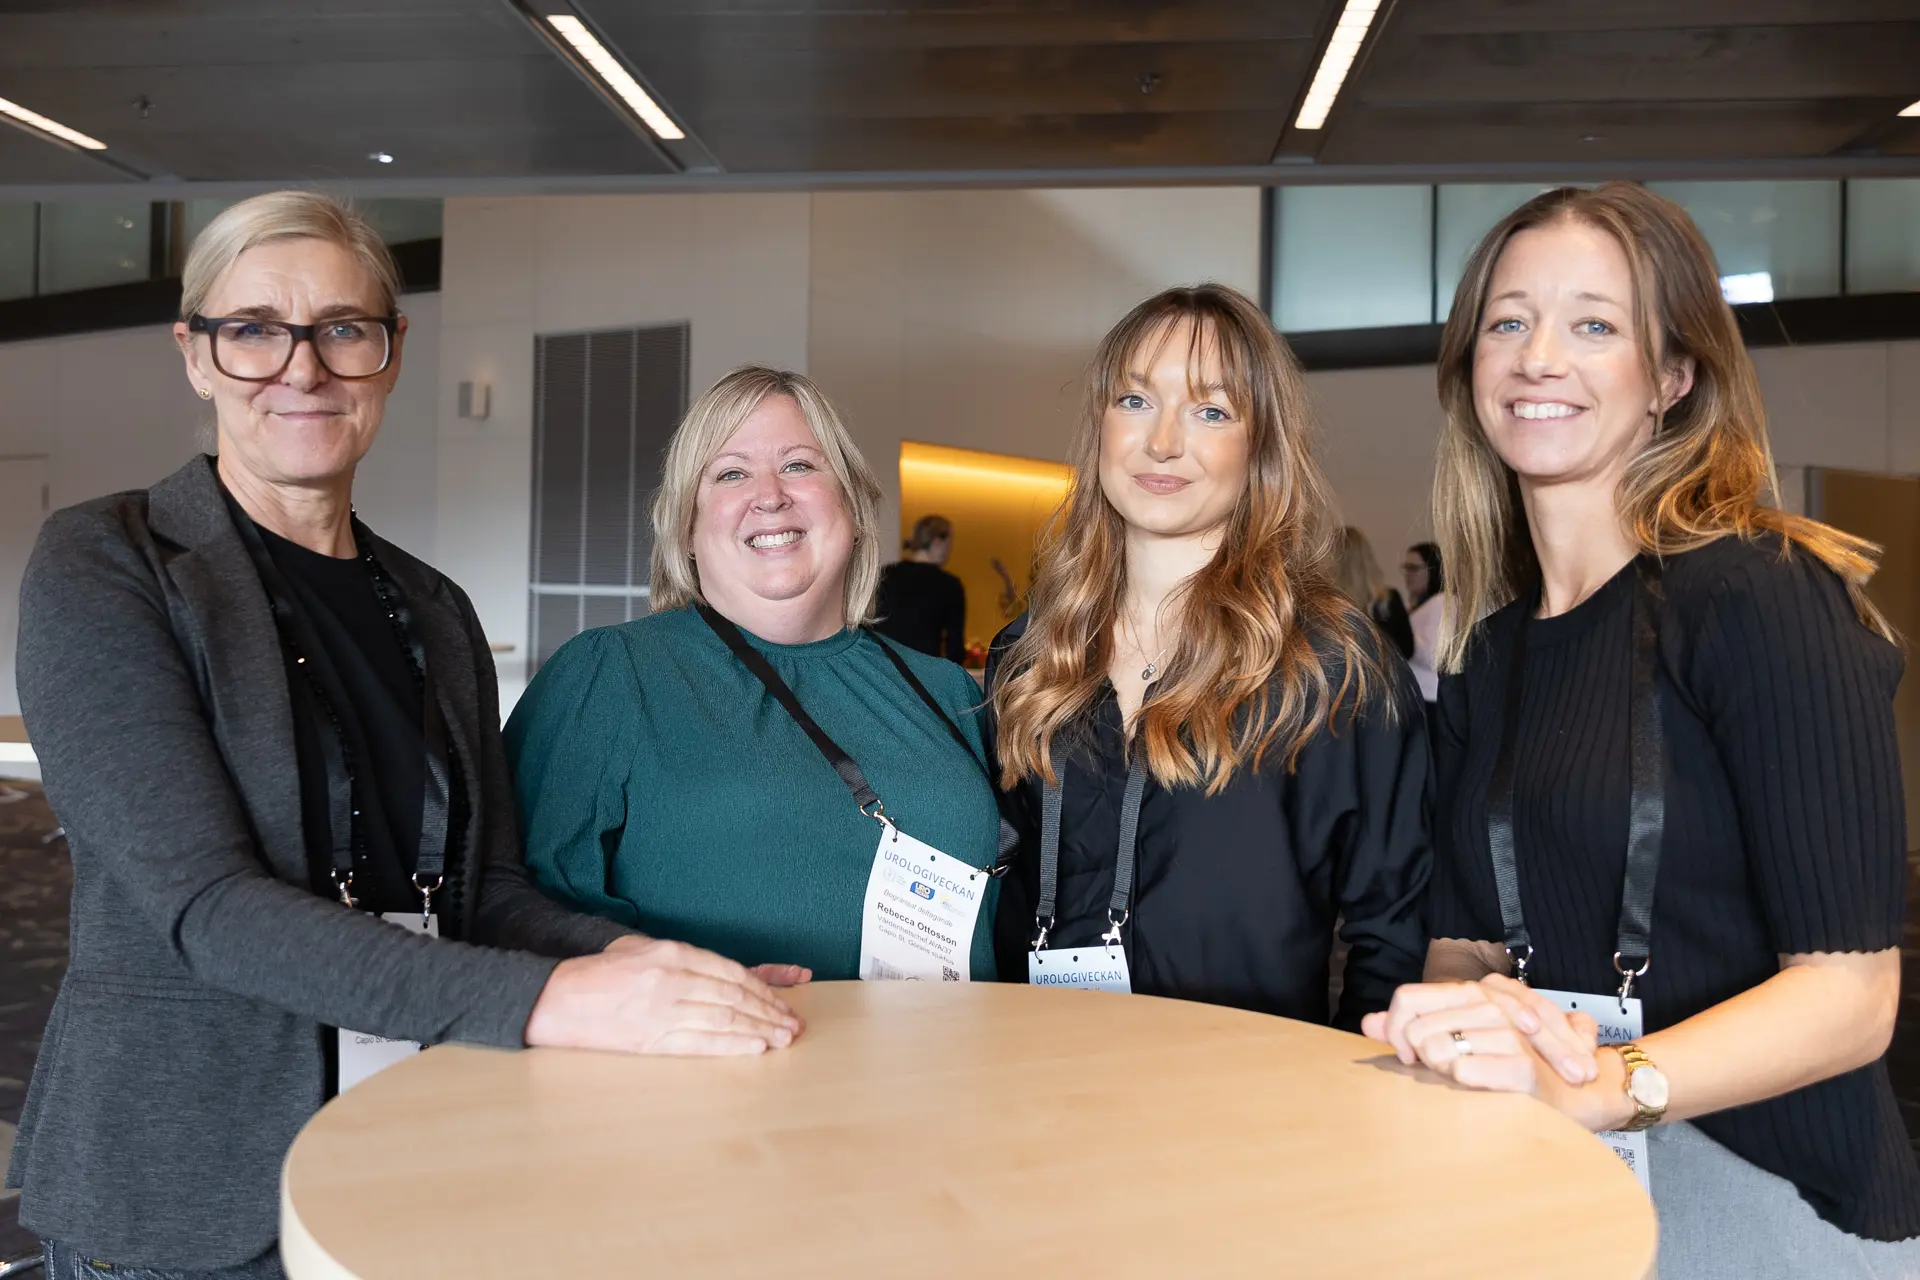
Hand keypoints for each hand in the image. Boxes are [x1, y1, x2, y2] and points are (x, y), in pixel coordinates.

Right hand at [526, 937, 804, 1055]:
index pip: (730, 971)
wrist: (558, 1000)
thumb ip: (686, 958)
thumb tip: (732, 974)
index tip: (782, 1001)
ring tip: (782, 1039)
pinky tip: (755, 1049)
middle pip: (733, 996)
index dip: (762, 988)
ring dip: (758, 1031)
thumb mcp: (643, 949)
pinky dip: (732, 1046)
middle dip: (768, 1012)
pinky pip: (700, 1043)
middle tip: (792, 1025)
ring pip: (723, 1020)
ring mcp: (662, 1011)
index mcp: (671, 953)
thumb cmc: (602, 974)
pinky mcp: (651, 1040)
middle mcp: (671, 980)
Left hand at [1361, 975, 1599, 1086]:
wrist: (1576, 1095)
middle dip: (1420, 1057)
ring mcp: (1507, 1032)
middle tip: (1441, 1073)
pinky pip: (1465, 1071)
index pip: (1407, 998)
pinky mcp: (1522, 1066)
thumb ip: (1413, 1030)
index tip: (1408, 1058)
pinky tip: (1473, 1089)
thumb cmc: (1513, 1067)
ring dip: (1442, 1071)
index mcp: (1470, 994)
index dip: (1397, 1030)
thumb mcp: (1459, 1044)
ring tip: (1462, 1080)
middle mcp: (1488, 1004)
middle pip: (1417, 1028)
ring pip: (1438, 1048)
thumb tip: (1369, 1023)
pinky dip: (1462, 1083)